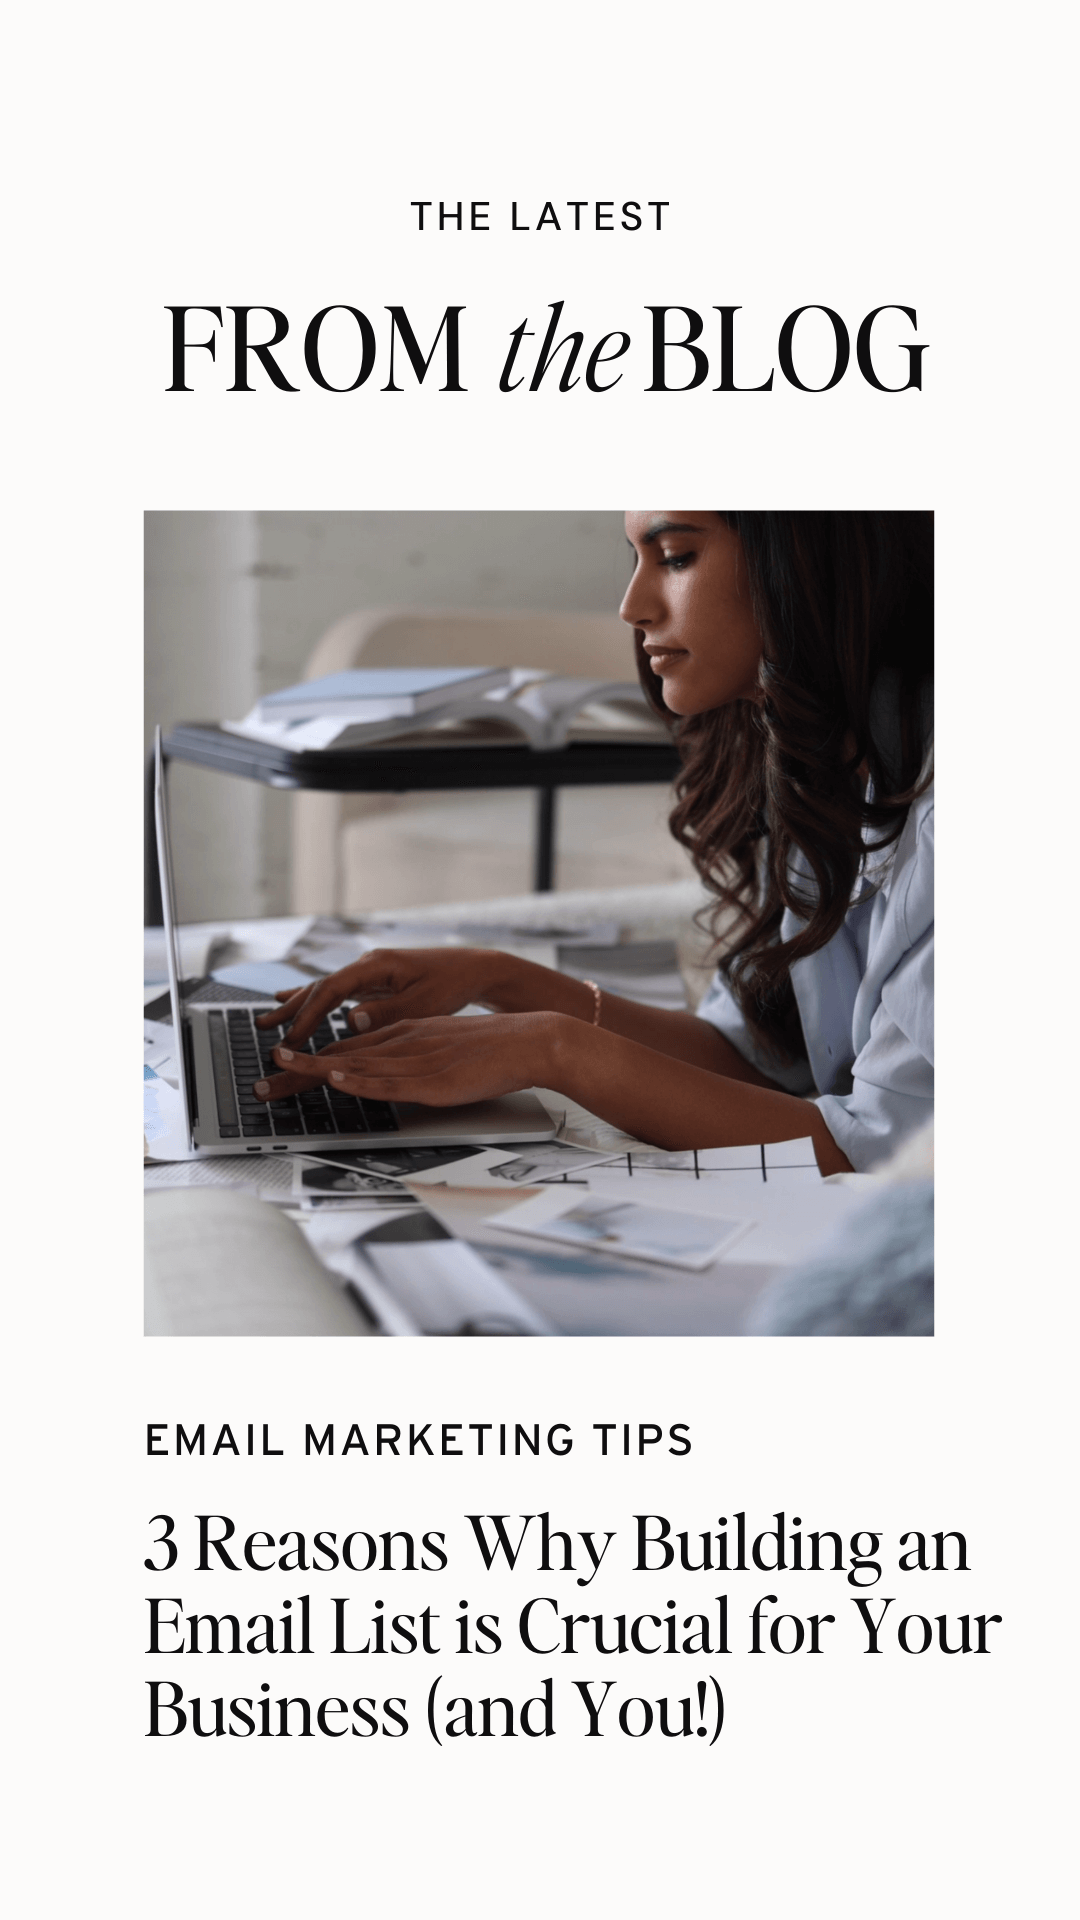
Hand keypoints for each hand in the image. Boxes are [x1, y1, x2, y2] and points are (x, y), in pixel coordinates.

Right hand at [254, 947, 513, 1046]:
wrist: (473, 968)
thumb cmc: (451, 984)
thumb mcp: (422, 1002)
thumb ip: (386, 1012)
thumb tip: (351, 1018)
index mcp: (375, 966)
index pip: (330, 991)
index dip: (308, 1016)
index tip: (292, 1039)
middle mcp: (366, 965)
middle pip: (319, 988)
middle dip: (290, 1010)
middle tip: (264, 1032)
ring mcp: (368, 971)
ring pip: (323, 989)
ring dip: (295, 1005)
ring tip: (266, 1020)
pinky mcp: (373, 980)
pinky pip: (335, 991)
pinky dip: (312, 999)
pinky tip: (289, 998)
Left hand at [254, 1012, 565, 1109]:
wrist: (526, 1040)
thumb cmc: (487, 1049)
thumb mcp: (436, 1048)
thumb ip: (407, 1058)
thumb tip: (383, 1072)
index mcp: (400, 1034)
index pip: (343, 1049)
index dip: (305, 1063)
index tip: (275, 1073)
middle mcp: (400, 1042)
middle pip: (337, 1057)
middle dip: (294, 1072)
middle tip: (259, 1087)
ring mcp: (414, 1059)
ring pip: (354, 1066)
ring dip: (312, 1074)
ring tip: (277, 1079)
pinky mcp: (432, 1078)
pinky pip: (389, 1079)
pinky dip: (360, 1079)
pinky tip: (337, 1079)